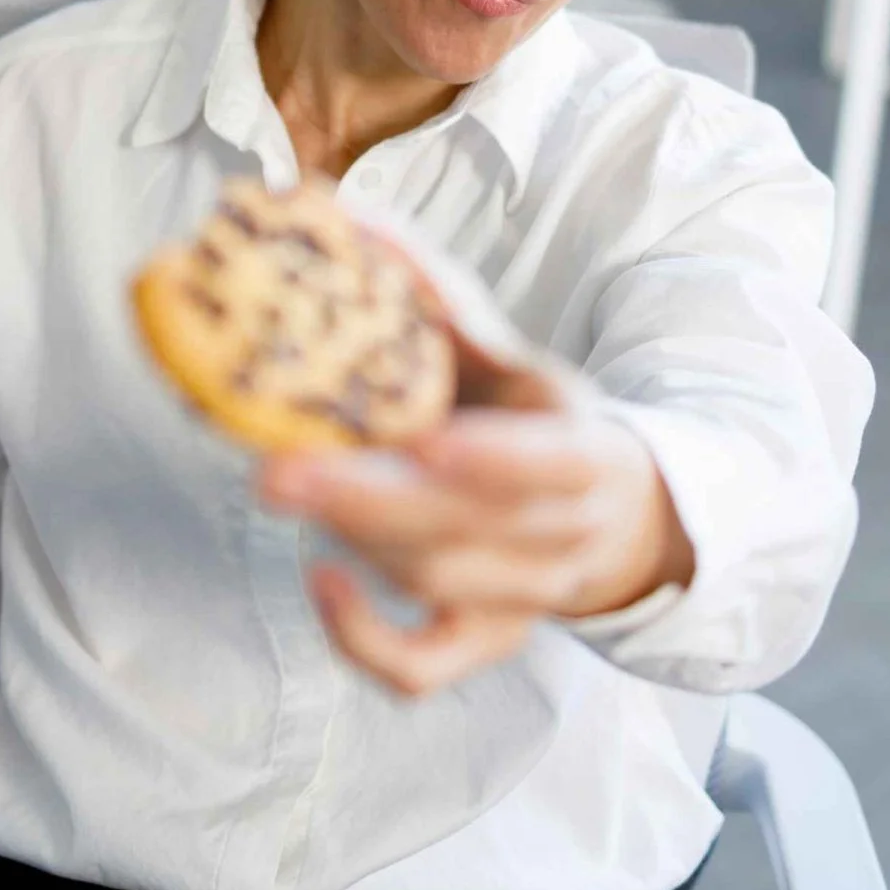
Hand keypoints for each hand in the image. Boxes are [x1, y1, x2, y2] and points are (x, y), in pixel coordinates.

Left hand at [258, 341, 693, 696]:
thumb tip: (350, 220)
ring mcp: (524, 602)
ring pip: (435, 582)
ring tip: (283, 479)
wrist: (614, 517)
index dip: (495, 460)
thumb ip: (440, 300)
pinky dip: (363, 640)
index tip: (426, 439)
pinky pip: (421, 669)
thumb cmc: (536, 418)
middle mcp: (561, 538)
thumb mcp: (515, 358)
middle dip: (366, 501)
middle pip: (466, 532)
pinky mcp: (483, 645)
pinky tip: (317, 579)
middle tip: (276, 469)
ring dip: (355, 535)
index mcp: (585, 453)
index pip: (553, 465)